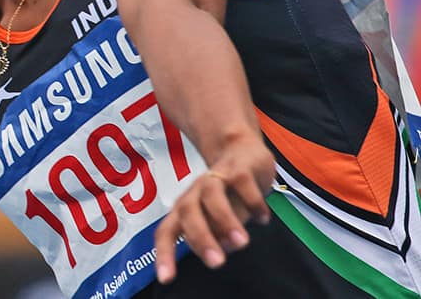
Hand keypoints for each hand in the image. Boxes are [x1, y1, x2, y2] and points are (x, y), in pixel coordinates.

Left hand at [153, 132, 273, 284]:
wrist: (240, 148)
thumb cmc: (226, 192)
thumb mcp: (217, 217)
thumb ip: (217, 234)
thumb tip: (221, 250)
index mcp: (185, 208)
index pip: (166, 231)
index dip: (164, 254)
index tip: (165, 278)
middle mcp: (195, 192)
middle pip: (188, 212)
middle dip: (200, 238)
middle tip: (216, 263)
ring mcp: (216, 178)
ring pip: (212, 196)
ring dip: (226, 220)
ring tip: (242, 243)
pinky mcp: (238, 168)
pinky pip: (243, 184)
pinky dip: (253, 202)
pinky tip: (262, 219)